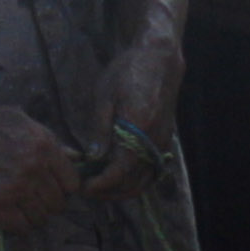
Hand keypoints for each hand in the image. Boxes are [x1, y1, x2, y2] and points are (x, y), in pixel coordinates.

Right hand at [0, 99, 77, 233]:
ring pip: (41, 218)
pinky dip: (18, 225)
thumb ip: (50, 142)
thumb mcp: (23, 121)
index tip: (52, 188)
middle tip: (34, 199)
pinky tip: (11, 215)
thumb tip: (76, 158)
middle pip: (58, 204)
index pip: (72, 183)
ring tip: (21, 207)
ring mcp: (17, 187)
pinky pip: (21, 226)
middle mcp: (35, 168)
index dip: (63, 188)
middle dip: (48, 203)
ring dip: (33, 216)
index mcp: (45, 146)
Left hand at [80, 40, 183, 202]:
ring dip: (122, 191)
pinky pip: (150, 171)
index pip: (121, 169)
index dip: (102, 182)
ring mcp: (162, 143)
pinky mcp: (164, 141)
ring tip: (101, 190)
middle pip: (133, 181)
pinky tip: (118, 180)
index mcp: (138, 127)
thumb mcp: (106, 95)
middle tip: (87, 191)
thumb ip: (101, 130)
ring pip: (145, 181)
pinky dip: (135, 181)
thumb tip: (93, 157)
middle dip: (110, 192)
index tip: (85, 187)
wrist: (159, 59)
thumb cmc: (128, 71)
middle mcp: (154, 140)